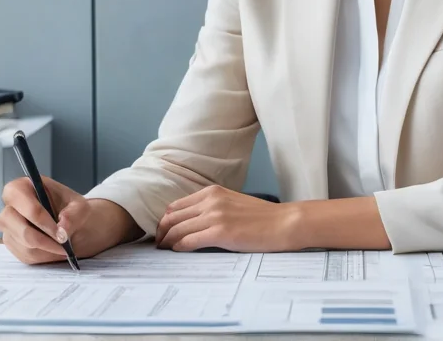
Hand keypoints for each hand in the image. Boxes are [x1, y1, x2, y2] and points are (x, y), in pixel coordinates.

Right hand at [0, 175, 136, 263]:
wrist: (70, 223)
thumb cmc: (70, 209)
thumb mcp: (80, 206)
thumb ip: (74, 214)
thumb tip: (62, 229)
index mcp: (21, 188)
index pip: (23, 203)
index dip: (41, 220)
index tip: (59, 232)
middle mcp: (8, 207)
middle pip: (18, 227)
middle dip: (43, 239)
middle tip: (63, 244)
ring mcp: (8, 228)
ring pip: (23, 244)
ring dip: (46, 249)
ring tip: (63, 247)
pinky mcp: (12, 243)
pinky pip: (25, 255)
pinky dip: (43, 255)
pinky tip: (54, 249)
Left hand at [155, 186, 299, 251]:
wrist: (283, 223)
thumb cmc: (261, 217)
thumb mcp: (232, 203)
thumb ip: (211, 207)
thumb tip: (191, 222)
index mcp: (212, 192)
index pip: (176, 206)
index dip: (166, 220)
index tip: (163, 231)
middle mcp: (210, 201)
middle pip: (173, 217)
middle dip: (162, 232)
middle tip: (158, 244)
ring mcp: (215, 216)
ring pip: (178, 229)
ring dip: (168, 241)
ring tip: (164, 250)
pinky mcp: (220, 233)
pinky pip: (189, 241)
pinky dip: (180, 247)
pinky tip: (178, 251)